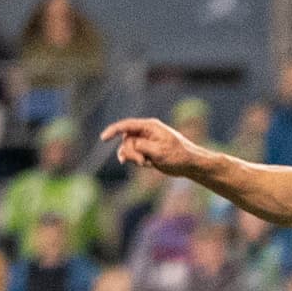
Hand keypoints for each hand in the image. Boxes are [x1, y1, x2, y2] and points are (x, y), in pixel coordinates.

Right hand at [99, 115, 215, 179]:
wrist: (189, 164)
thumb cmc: (178, 155)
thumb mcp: (159, 151)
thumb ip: (140, 147)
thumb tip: (127, 147)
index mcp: (150, 126)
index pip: (127, 125)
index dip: (113, 131)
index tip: (103, 138)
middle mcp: (146, 132)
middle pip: (126, 140)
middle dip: (130, 152)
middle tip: (141, 162)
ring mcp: (145, 141)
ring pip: (127, 149)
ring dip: (133, 158)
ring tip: (146, 163)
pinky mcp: (146, 150)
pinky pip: (133, 155)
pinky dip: (137, 161)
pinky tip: (148, 165)